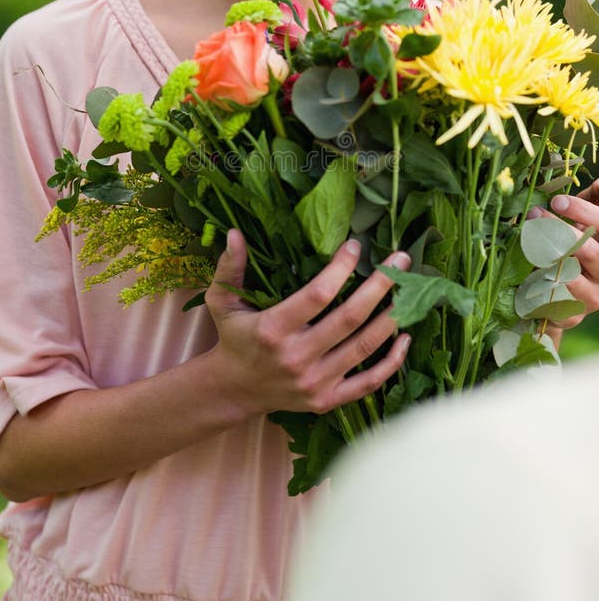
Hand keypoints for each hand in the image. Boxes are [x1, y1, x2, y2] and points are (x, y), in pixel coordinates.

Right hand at [204, 230, 410, 418]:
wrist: (234, 390)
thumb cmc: (234, 337)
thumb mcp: (223, 301)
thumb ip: (230, 267)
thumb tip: (235, 233)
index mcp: (273, 330)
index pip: (318, 295)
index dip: (341, 269)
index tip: (356, 246)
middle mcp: (297, 358)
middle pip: (350, 319)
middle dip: (381, 286)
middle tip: (401, 258)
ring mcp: (314, 382)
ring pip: (365, 347)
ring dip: (392, 317)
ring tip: (410, 290)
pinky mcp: (326, 400)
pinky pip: (368, 383)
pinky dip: (392, 362)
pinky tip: (407, 337)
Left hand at [531, 178, 598, 328]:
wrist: (571, 289)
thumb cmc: (579, 243)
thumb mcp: (589, 220)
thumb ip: (595, 200)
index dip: (581, 211)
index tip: (556, 201)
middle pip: (588, 252)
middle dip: (558, 230)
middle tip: (534, 215)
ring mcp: (592, 297)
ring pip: (570, 279)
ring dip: (544, 259)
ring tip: (526, 242)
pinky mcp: (572, 316)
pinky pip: (553, 303)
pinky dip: (537, 288)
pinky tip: (525, 273)